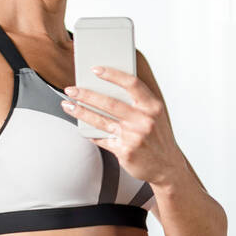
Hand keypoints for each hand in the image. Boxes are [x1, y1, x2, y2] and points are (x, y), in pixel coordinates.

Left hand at [60, 67, 181, 185]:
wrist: (167, 166)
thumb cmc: (157, 137)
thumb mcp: (155, 116)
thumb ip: (137, 102)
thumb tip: (107, 88)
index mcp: (153, 107)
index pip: (132, 84)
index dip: (113, 75)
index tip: (95, 69)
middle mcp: (144, 121)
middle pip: (110, 103)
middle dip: (86, 95)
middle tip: (71, 89)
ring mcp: (134, 137)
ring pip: (101, 121)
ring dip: (81, 112)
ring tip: (68, 105)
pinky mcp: (125, 152)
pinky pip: (102, 139)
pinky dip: (90, 133)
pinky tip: (81, 127)